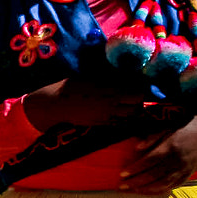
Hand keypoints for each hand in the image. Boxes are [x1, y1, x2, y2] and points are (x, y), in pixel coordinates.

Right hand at [22, 74, 146, 129]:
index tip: (138, 84)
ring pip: (129, 118)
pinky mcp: (99, 124)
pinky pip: (118, 123)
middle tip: (134, 95)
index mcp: (110, 93)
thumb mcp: (91, 78)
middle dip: (138, 102)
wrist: (56, 105)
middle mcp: (111, 107)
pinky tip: (117, 112)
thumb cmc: (71, 87)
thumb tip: (124, 74)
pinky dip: (122, 119)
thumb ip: (109, 79)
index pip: (137, 95)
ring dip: (132, 111)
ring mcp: (106, 117)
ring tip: (128, 104)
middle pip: (137, 108)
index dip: (140, 90)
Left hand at [120, 106, 196, 192]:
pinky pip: (173, 185)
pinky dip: (160, 190)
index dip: (135, 168)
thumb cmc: (186, 127)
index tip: (122, 174)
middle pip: (153, 174)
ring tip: (132, 191)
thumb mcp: (168, 127)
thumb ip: (152, 138)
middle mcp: (177, 159)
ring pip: (163, 183)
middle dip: (136, 182)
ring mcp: (184, 168)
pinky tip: (149, 191)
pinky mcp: (189, 174)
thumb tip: (136, 148)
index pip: (149, 161)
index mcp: (170, 146)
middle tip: (122, 186)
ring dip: (146, 189)